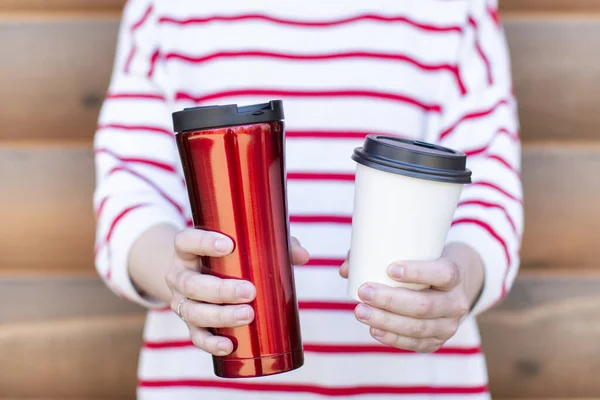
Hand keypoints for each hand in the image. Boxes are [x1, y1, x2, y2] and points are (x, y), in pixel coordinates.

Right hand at [166, 229, 308, 355]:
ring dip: (220, 316)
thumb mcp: (241, 245)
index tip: (229, 246)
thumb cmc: (225, 257)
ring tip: (247, 315)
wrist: (194, 276)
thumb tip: (303, 256)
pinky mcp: (190, 324)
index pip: (186, 241)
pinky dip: (211, 343)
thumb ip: (273, 246)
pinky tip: (229, 345)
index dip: (203, 243)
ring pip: (193, 311)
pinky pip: (196, 336)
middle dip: (221, 290)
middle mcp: (179, 276)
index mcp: (187, 250)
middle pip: (192, 284)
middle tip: (250, 291)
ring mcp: (181, 301)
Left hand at [339, 244, 482, 352]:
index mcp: (455, 274)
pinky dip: (392, 337)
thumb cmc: (423, 265)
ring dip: (386, 321)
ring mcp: (448, 326)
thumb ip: (378, 256)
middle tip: (364, 292)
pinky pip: (414, 344)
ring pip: (417, 328)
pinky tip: (374, 329)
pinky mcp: (436, 342)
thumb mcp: (413, 254)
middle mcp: (456, 303)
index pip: (443, 274)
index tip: (390, 268)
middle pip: (424, 306)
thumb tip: (346, 269)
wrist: (447, 288)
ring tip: (360, 312)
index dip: (418, 272)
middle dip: (390, 300)